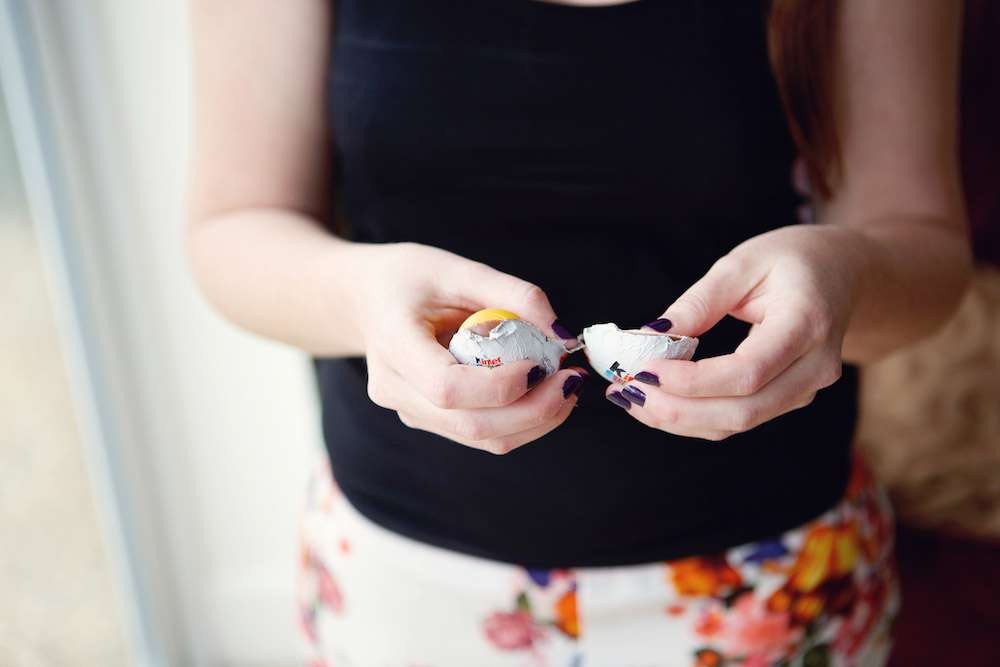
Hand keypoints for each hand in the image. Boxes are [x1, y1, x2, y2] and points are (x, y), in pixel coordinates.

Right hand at [357, 242, 585, 453]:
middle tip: (573, 380)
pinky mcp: (429, 421)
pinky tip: (546, 393)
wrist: (365, 301)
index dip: (500, 385)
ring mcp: (410, 412)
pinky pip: (481, 435)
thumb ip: (511, 294)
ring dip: (535, 420)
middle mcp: (395, 390)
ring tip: (568, 386)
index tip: (543, 362)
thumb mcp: (456, 269)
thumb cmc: (409, 278)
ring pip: (481, 438)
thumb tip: (561, 333)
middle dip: (533, 410)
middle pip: (470, 424)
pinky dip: (521, 421)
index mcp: (393, 346)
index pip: (446, 387)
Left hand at [606, 225, 863, 440]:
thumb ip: (699, 301)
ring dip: (679, 418)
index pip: (747, 372)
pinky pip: (739, 418)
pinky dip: (694, 415)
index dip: (692, 381)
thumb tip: (650, 336)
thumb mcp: (743, 262)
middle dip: (677, 409)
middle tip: (627, 390)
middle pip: (743, 410)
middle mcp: (814, 367)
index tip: (644, 369)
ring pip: (738, 422)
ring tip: (631, 397)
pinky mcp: (789, 398)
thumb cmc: (794, 260)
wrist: (844, 273)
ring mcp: (806, 389)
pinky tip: (657, 401)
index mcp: (806, 323)